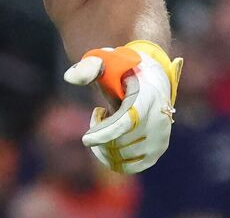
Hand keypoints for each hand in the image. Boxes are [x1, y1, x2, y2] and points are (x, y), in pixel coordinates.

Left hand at [62, 39, 181, 173]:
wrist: (153, 80)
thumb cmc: (124, 70)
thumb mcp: (107, 61)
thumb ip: (87, 67)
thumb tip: (69, 78)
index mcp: (146, 99)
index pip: (124, 124)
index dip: (103, 134)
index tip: (85, 140)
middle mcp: (157, 122)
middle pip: (117, 142)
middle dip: (100, 132)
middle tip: (100, 113)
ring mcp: (159, 139)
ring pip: (120, 156)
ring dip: (106, 143)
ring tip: (110, 122)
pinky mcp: (156, 152)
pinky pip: (127, 167)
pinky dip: (112, 158)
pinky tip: (111, 140)